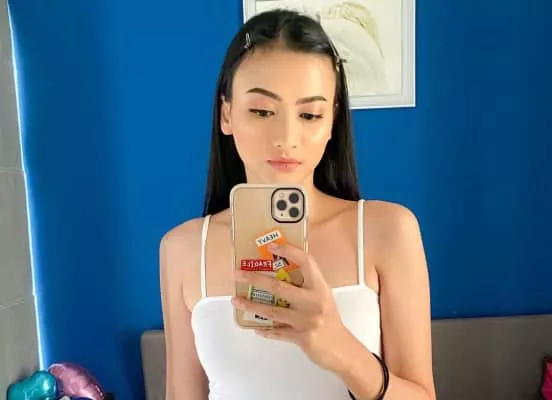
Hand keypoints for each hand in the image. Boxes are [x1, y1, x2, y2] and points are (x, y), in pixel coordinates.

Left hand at [232, 242, 349, 370]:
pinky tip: (255, 327)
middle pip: (280, 287)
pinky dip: (265, 330)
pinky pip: (278, 332)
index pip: (307, 262)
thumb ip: (306, 286)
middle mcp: (314, 302)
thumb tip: (282, 274)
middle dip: (255, 279)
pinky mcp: (301, 337)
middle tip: (239, 274)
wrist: (342, 349)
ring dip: (251, 305)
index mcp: (320, 288)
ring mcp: (307, 321)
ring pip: (273, 311)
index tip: (273, 246)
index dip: (290, 252)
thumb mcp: (323, 297)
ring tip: (237, 300)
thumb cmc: (331, 321)